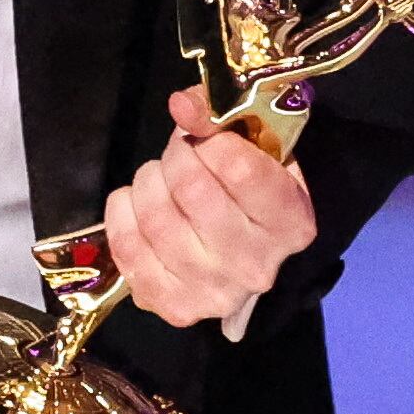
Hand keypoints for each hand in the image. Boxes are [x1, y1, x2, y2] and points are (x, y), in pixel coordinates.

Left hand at [100, 85, 316, 327]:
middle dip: (174, 156)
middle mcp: (257, 267)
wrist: (244, 251)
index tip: (204, 137)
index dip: (210, 139)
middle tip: (177, 153)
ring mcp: (214, 293)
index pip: (240, 167)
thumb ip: (219, 117)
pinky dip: (121, 214)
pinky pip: (128, 249)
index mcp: (291, 223)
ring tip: (157, 178)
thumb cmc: (249, 189)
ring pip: (156, 217)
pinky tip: (135, 205)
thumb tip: (181, 105)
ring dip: (147, 182)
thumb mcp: (252, 145)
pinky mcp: (174, 307)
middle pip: (192, 189)